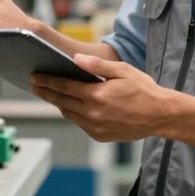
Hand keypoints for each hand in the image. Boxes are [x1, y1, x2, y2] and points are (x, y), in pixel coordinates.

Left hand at [30, 54, 171, 141]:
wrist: (160, 115)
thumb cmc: (144, 90)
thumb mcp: (122, 70)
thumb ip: (97, 66)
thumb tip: (76, 59)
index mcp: (96, 96)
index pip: (64, 87)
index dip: (48, 81)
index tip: (35, 77)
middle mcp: (93, 114)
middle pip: (61, 101)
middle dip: (46, 92)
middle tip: (34, 85)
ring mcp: (96, 127)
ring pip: (69, 114)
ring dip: (58, 104)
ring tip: (49, 94)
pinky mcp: (100, 136)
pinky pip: (80, 123)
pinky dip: (73, 114)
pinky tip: (70, 106)